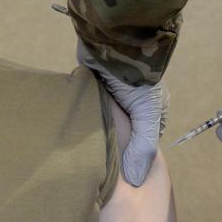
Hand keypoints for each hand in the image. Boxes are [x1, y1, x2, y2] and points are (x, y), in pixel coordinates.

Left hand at [77, 41, 168, 186]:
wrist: (111, 38)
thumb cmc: (136, 76)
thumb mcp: (147, 112)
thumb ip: (143, 146)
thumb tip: (136, 182)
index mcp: (152, 110)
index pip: (145, 143)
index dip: (134, 159)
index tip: (119, 178)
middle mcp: (133, 104)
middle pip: (122, 134)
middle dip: (112, 148)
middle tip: (96, 172)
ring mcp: (111, 95)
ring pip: (102, 123)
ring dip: (94, 133)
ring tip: (79, 159)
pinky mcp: (92, 87)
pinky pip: (86, 108)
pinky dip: (80, 119)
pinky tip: (69, 136)